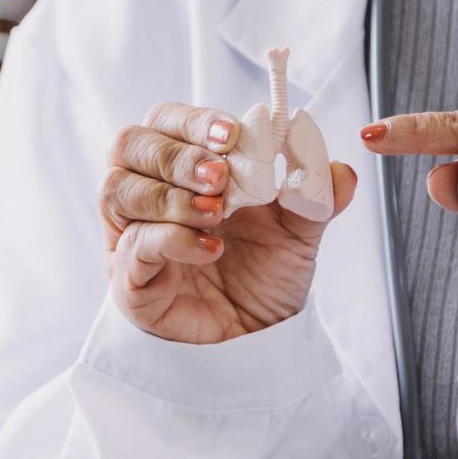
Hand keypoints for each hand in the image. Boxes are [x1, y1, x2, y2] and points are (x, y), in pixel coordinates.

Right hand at [101, 102, 357, 343]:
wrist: (256, 337)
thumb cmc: (262, 274)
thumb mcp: (300, 231)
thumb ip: (315, 195)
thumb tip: (340, 169)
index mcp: (183, 166)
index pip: (167, 120)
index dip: (195, 120)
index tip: (232, 134)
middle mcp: (147, 191)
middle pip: (130, 144)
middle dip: (178, 155)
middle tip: (221, 177)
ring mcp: (131, 233)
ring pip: (118, 189)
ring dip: (170, 195)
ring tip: (216, 214)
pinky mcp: (129, 277)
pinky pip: (134, 245)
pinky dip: (173, 239)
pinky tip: (210, 250)